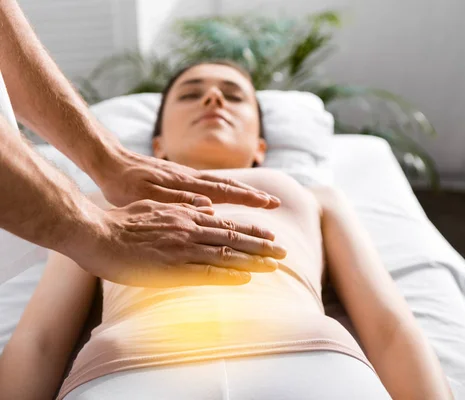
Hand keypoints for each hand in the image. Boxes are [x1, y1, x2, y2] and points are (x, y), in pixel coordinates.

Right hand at [66, 200, 286, 286]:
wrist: (95, 232)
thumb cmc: (121, 221)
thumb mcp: (155, 206)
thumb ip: (182, 207)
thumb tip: (206, 208)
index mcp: (186, 216)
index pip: (227, 224)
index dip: (252, 231)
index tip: (270, 236)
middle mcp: (190, 229)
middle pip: (234, 238)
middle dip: (262, 246)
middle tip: (283, 252)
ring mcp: (183, 248)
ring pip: (227, 253)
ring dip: (254, 260)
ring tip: (275, 266)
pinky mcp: (172, 267)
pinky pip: (207, 272)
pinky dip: (229, 274)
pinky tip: (246, 278)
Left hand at [94, 147, 280, 208]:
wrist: (108, 161)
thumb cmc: (123, 184)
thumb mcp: (146, 198)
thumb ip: (178, 201)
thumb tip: (209, 206)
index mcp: (186, 184)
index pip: (225, 192)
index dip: (249, 199)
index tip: (270, 204)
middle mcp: (191, 178)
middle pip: (229, 185)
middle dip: (253, 195)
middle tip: (275, 202)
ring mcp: (186, 175)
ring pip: (221, 182)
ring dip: (242, 190)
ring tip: (259, 197)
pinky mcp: (179, 176)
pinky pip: (210, 182)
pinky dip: (226, 187)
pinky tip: (227, 192)